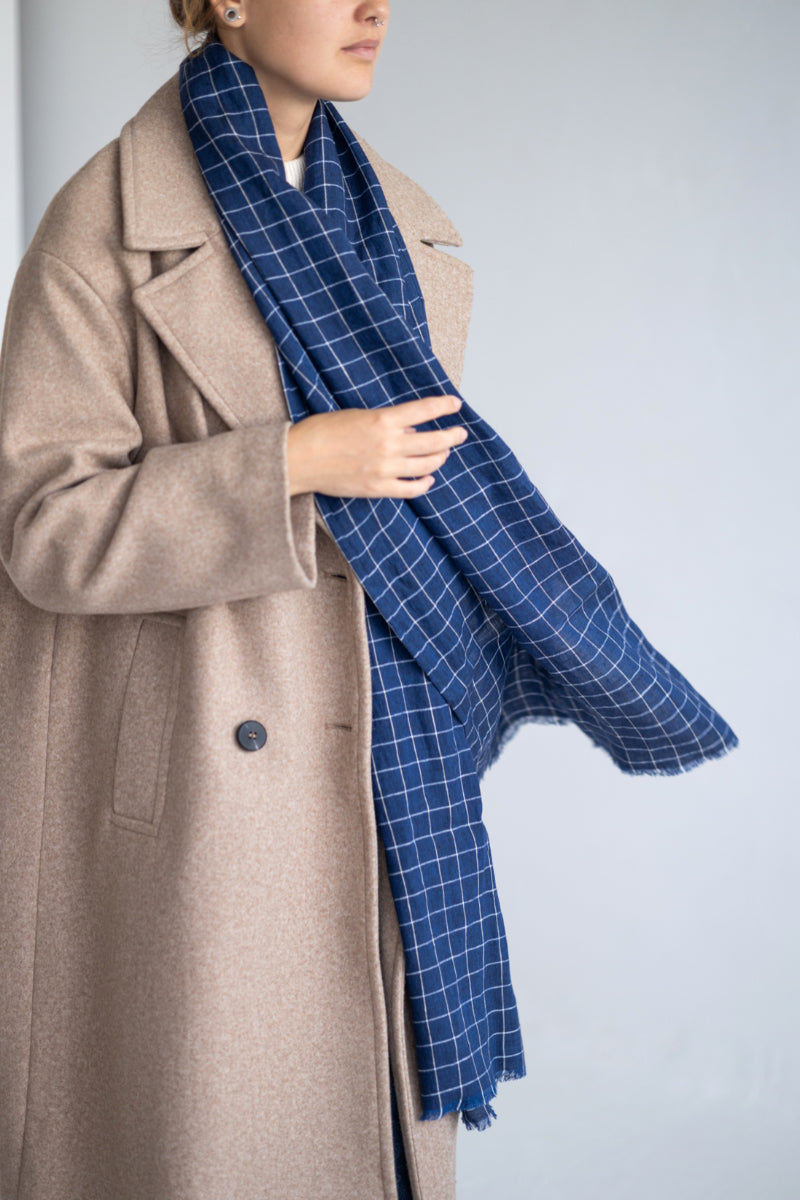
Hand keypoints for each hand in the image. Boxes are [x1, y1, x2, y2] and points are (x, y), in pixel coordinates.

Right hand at [286, 394, 467, 498]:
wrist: (299, 458)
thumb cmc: (322, 432)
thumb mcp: (357, 416)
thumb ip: (386, 422)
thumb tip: (410, 427)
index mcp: (382, 421)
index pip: (424, 410)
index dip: (444, 406)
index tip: (456, 405)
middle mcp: (388, 445)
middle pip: (433, 441)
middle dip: (451, 436)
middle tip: (459, 433)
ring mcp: (384, 469)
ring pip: (426, 465)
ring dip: (440, 458)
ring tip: (444, 453)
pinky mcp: (377, 488)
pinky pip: (411, 489)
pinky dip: (424, 484)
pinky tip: (428, 479)